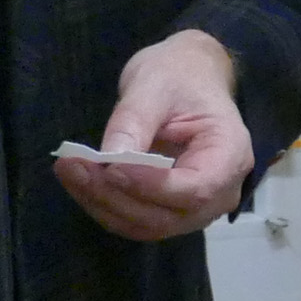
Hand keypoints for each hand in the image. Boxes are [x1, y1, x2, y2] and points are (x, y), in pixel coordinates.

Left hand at [60, 29, 254, 241]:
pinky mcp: (170, 208)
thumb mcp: (154, 85)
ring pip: (149, 225)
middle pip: (169, 215)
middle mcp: (221, 191)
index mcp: (230, 154)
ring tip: (70, 171)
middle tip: (74, 167)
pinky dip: (106, 206)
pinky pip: (138, 220)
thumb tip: (109, 159)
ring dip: (104, 204)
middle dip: (117, 196)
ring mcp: (197, 206)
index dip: (150, 186)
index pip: (194, 189)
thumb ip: (134, 121)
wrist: (188, 77)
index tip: (109, 168)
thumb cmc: (179, 75)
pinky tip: (79, 181)